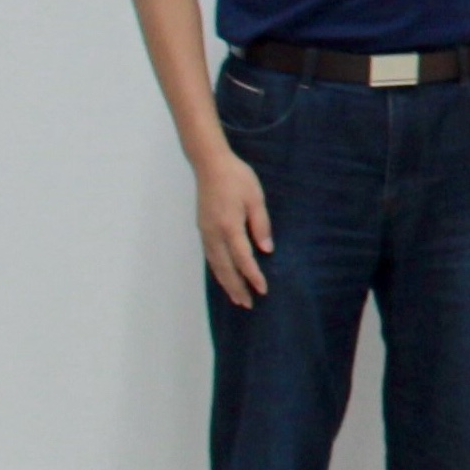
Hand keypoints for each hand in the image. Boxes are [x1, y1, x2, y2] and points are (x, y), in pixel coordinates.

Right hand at [196, 149, 274, 307]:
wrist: (210, 165)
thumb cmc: (237, 179)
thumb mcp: (256, 198)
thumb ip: (261, 225)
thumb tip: (267, 249)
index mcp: (229, 226)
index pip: (243, 258)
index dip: (253, 276)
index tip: (263, 290)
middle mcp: (214, 233)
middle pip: (225, 268)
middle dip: (237, 287)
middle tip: (248, 304)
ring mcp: (206, 232)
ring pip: (215, 264)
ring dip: (226, 282)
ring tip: (236, 298)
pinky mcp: (203, 229)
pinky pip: (210, 256)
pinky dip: (218, 270)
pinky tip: (224, 277)